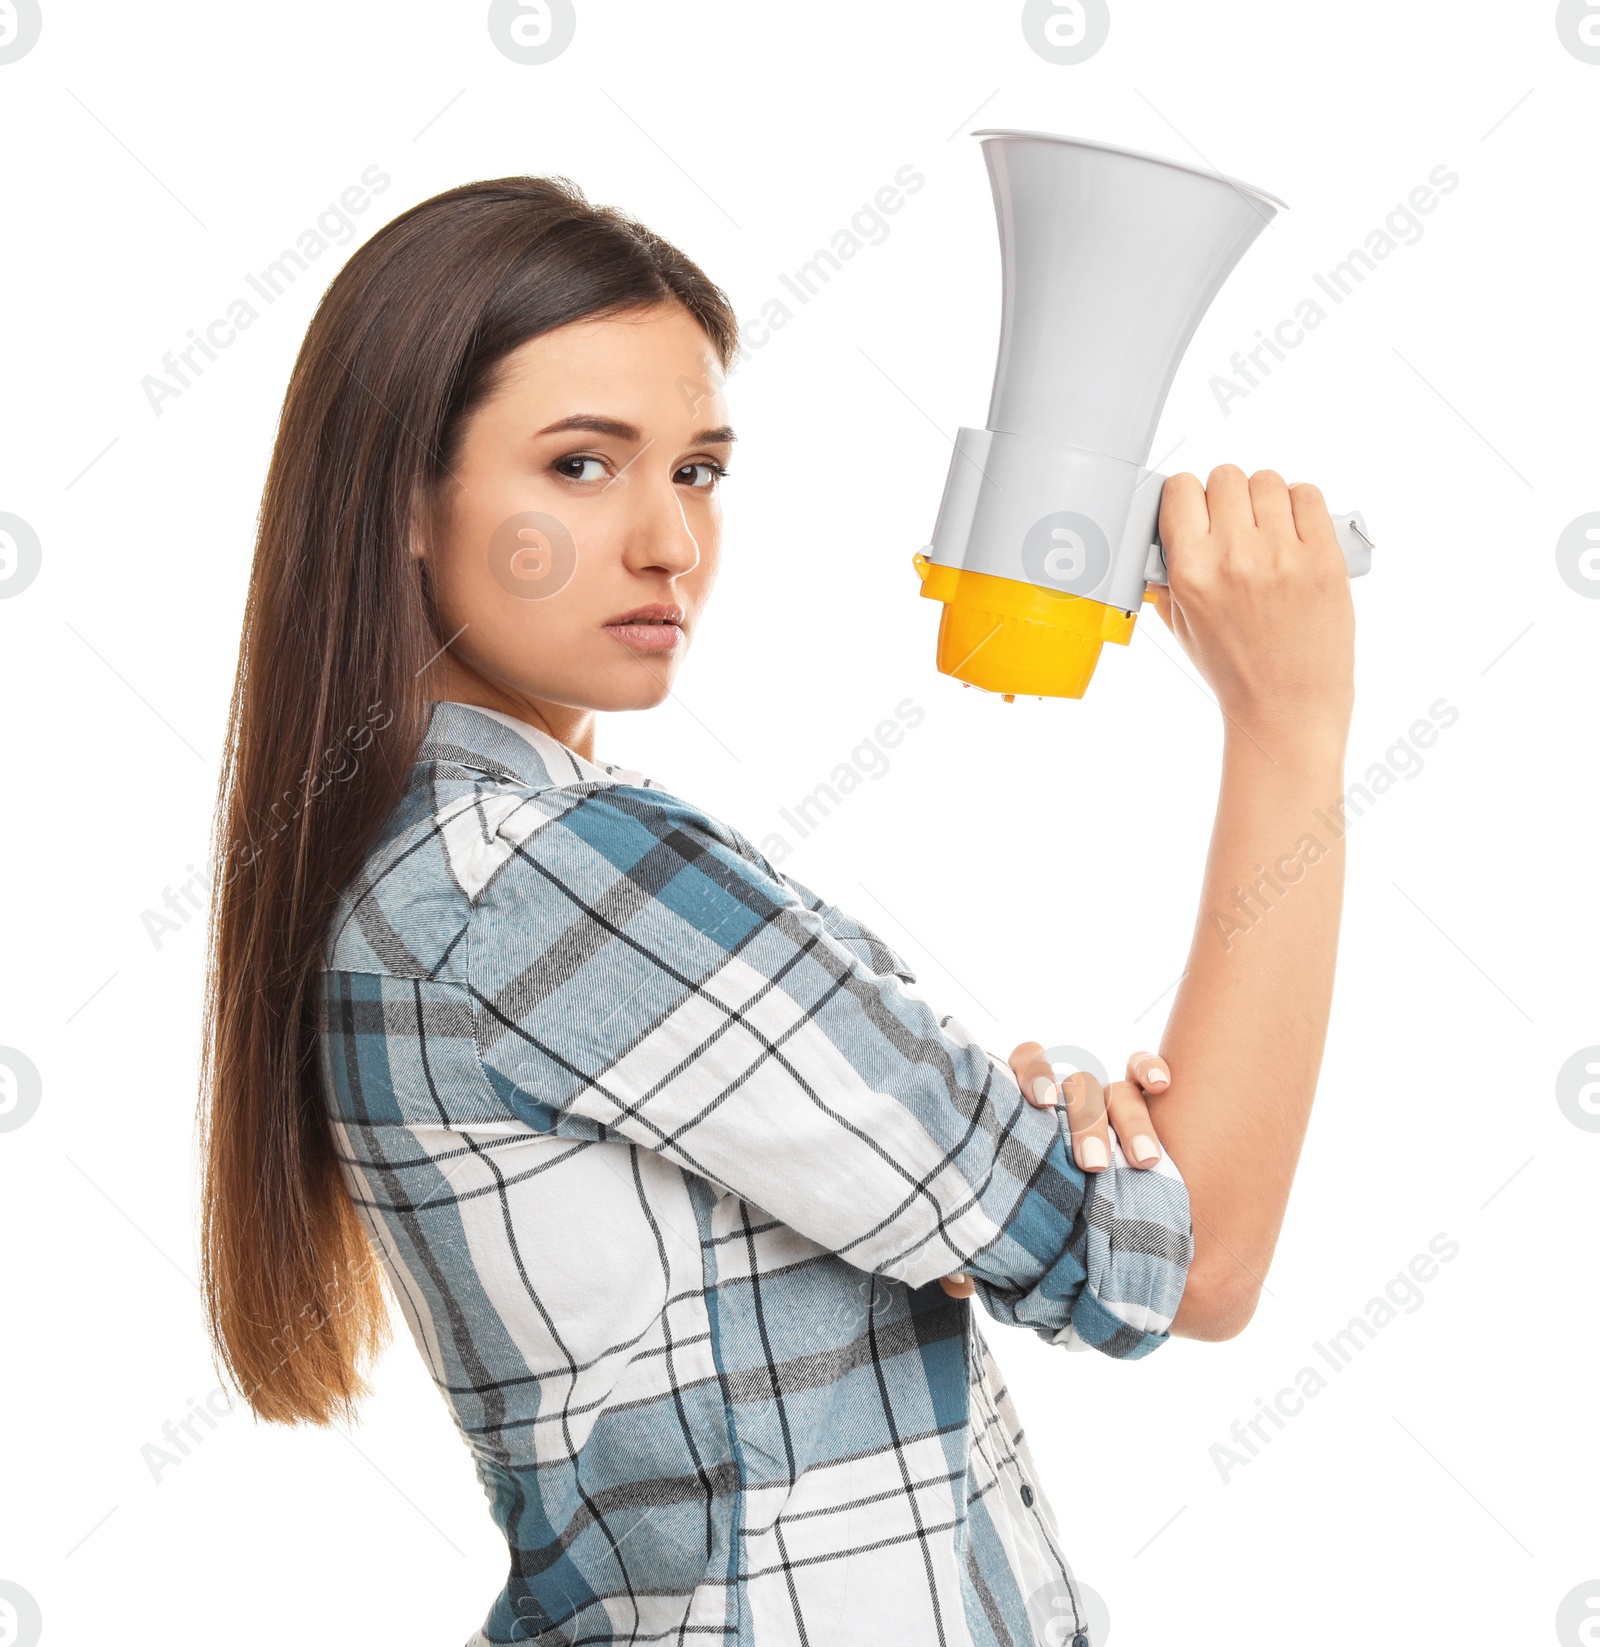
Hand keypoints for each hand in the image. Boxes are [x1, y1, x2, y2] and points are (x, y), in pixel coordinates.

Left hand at [938, 1044, 1171, 1298]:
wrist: (1081, 1217)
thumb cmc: (1032, 1215)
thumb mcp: (1005, 1228)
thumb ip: (978, 1249)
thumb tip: (960, 1283)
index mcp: (1027, 1111)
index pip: (1024, 1065)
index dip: (1032, 1074)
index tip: (1038, 1105)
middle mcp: (1064, 1098)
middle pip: (1075, 1090)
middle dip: (1086, 1125)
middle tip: (1091, 1166)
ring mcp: (1102, 1096)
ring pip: (1116, 1091)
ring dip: (1131, 1122)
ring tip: (1143, 1162)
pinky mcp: (1139, 1099)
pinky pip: (1141, 1071)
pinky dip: (1150, 1068)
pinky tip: (1160, 1086)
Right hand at [1147, 465, 1354, 742]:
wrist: (1286, 707)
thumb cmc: (1235, 672)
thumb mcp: (1183, 627)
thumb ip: (1168, 579)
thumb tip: (1163, 540)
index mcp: (1191, 572)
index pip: (1181, 490)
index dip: (1187, 497)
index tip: (1195, 510)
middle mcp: (1235, 556)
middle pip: (1225, 476)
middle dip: (1226, 496)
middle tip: (1233, 524)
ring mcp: (1283, 554)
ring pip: (1267, 480)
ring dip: (1264, 498)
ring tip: (1267, 529)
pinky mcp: (1323, 557)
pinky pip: (1308, 496)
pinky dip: (1299, 505)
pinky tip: (1293, 530)